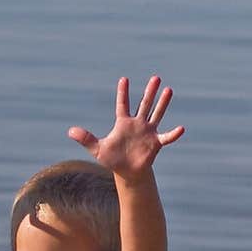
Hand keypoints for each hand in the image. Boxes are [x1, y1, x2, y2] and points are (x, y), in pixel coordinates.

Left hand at [68, 76, 183, 180]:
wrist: (127, 173)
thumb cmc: (113, 160)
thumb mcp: (98, 149)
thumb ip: (86, 139)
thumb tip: (70, 131)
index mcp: (124, 123)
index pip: (123, 104)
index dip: (123, 93)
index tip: (124, 80)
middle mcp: (138, 124)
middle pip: (144, 104)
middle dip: (150, 92)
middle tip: (156, 78)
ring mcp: (148, 132)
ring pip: (156, 114)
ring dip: (162, 103)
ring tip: (168, 90)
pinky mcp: (155, 143)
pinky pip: (166, 137)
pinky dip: (173, 134)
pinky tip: (181, 128)